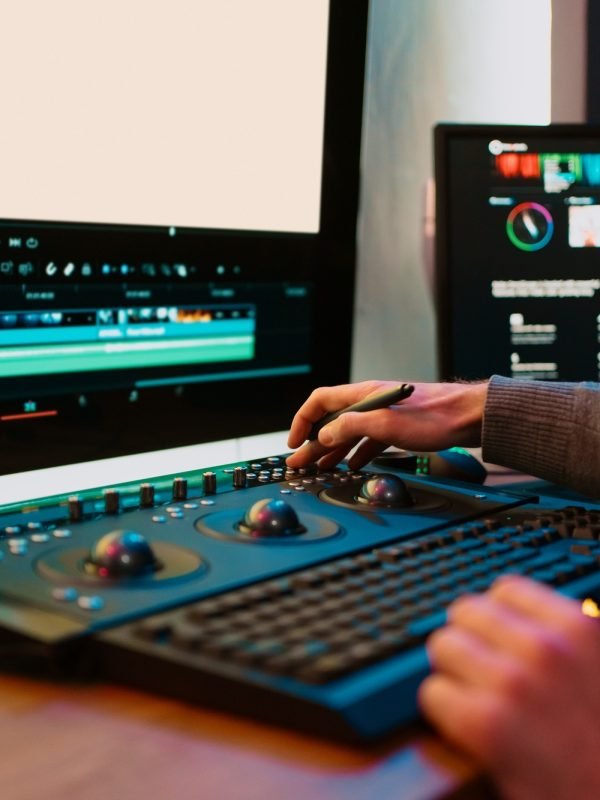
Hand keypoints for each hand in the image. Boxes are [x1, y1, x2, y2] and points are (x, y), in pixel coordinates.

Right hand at [286, 379, 486, 469]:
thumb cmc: (435, 417)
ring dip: (333, 451)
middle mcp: (370, 403)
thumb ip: (351, 427)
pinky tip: (353, 466)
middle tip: (301, 464)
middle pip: (332, 422)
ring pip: (349, 434)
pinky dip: (357, 455)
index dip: (302, 421)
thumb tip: (323, 436)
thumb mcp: (386, 424)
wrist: (470, 416)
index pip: (320, 401)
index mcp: (363, 395)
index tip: (294, 442)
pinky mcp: (397, 429)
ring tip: (320, 468)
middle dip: (313, 443)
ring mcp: (383, 416)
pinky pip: (368, 442)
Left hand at [419, 575, 599, 799]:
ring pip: (443, 645)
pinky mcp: (485, 724)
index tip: (495, 635)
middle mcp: (545, 647)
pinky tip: (465, 725)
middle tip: (479, 668)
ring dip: (452, 670)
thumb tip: (512, 618)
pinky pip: (433, 692)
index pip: (506, 589)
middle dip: (469, 638)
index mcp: (579, 628)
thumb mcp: (597, 666)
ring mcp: (512, 683)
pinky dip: (442, 709)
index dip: (495, 615)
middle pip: (466, 611)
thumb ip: (564, 638)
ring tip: (472, 695)